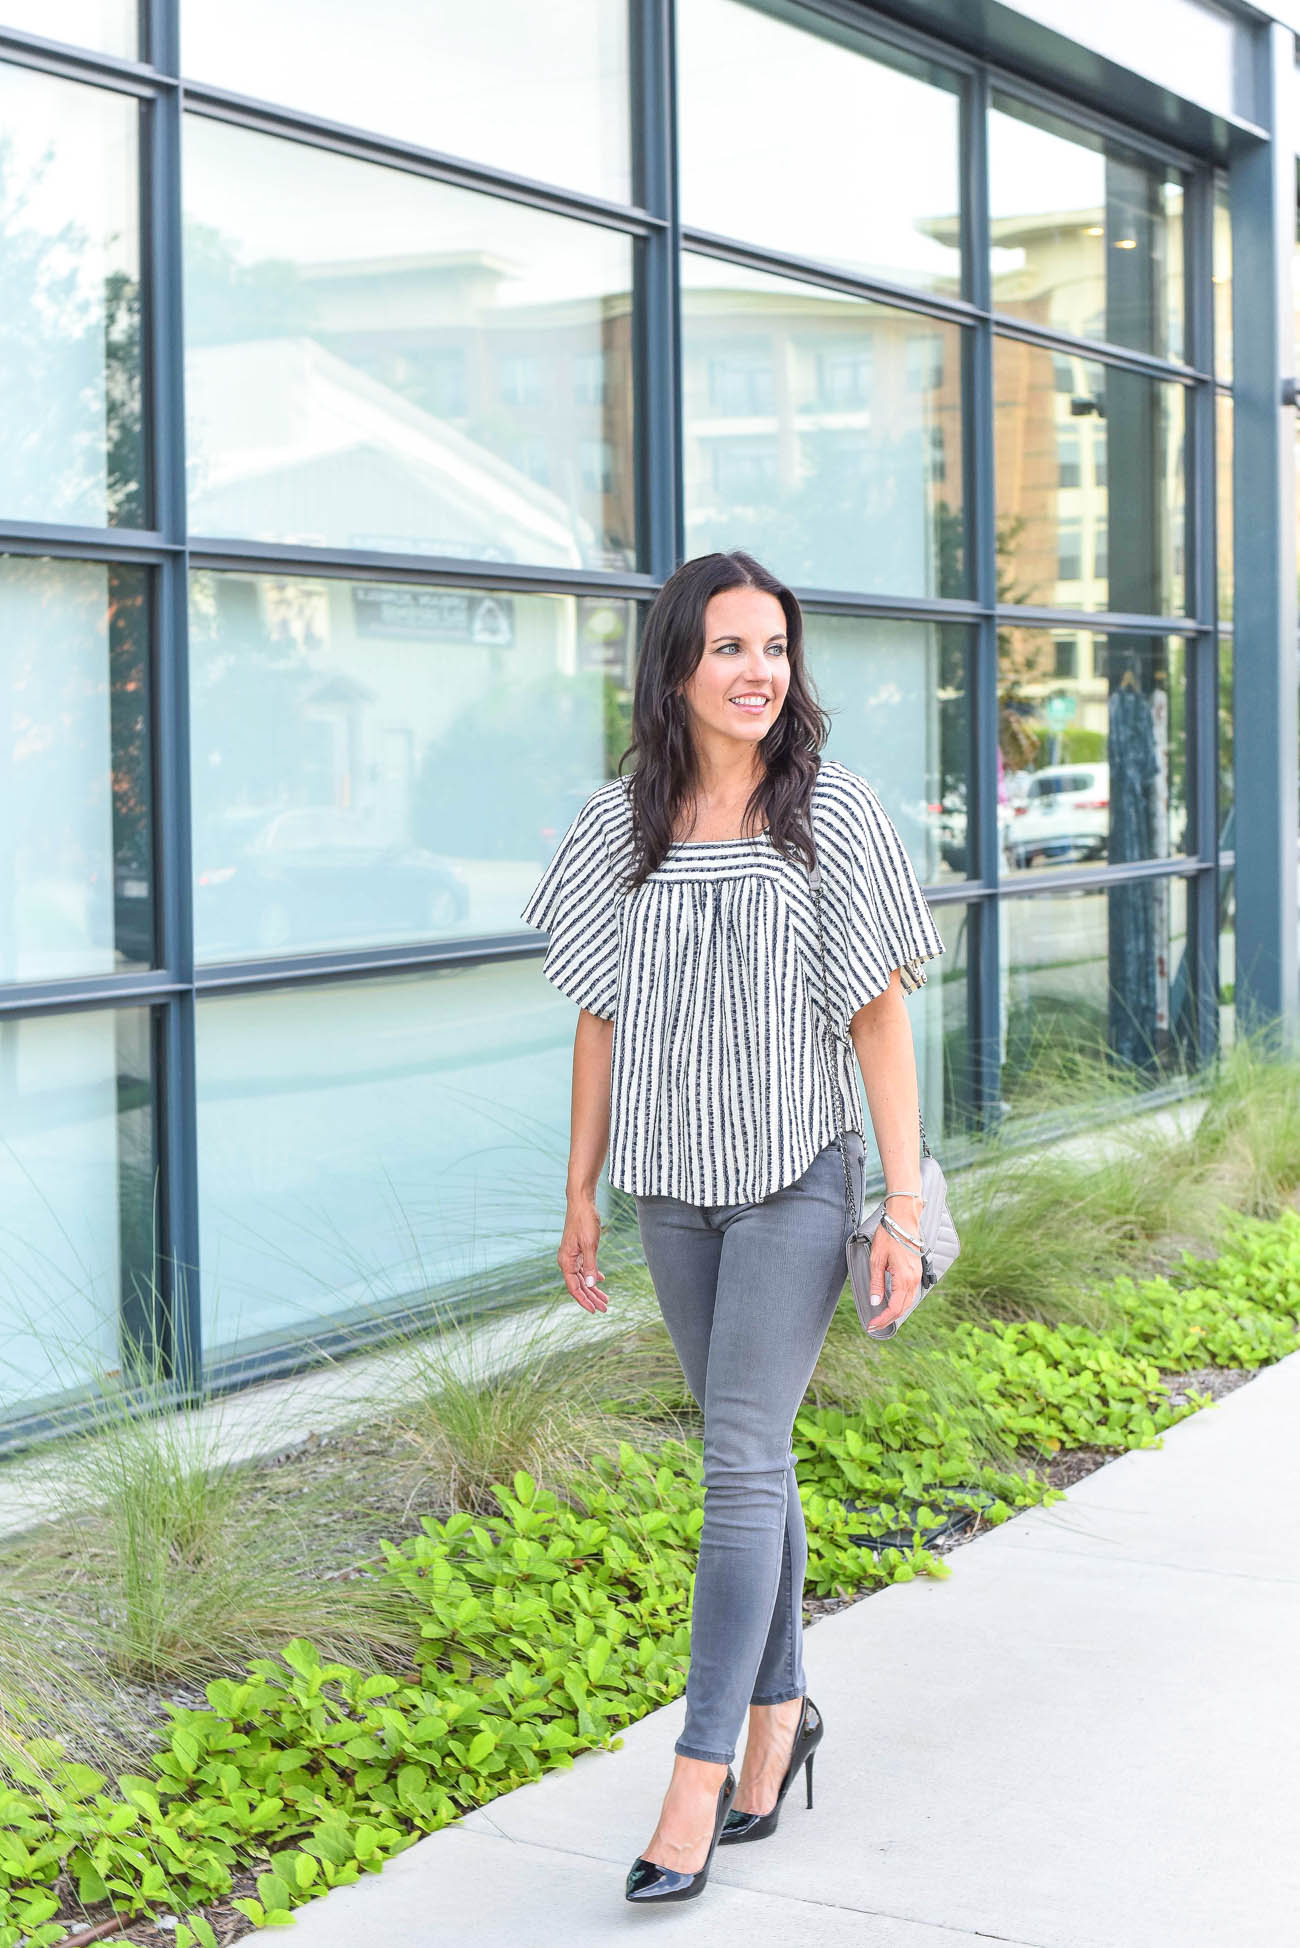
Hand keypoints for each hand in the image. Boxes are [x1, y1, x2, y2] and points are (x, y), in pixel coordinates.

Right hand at [559, 1195, 607, 1312]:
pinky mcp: (578, 1250)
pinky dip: (592, 1275)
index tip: (594, 1310)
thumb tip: (592, 1285)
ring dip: (593, 1288)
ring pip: (583, 1277)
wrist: (581, 1202)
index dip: (584, 1300)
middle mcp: (567, 1260)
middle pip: (579, 1285)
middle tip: (605, 1308)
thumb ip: (590, 1266)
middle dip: (592, 1297)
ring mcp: (572, 1255)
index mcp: (566, 1261)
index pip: (574, 1288)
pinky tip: (601, 1280)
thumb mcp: (590, 1244)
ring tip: (605, 1299)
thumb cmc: (584, 1221)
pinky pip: (584, 1268)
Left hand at [867, 1224, 922, 1332]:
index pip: (894, 1308)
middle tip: (875, 1325)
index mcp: (904, 1279)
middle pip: (903, 1308)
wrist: (903, 1220)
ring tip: (882, 1317)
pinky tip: (893, 1303)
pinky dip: (902, 1302)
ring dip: (896, 1312)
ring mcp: (917, 1276)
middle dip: (888, 1319)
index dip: (883, 1319)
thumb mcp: (876, 1260)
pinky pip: (911, 1293)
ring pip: (908, 1302)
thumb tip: (875, 1301)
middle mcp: (914, 1280)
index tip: (872, 1325)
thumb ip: (876, 1283)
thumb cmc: (889, 1236)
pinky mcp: (917, 1272)